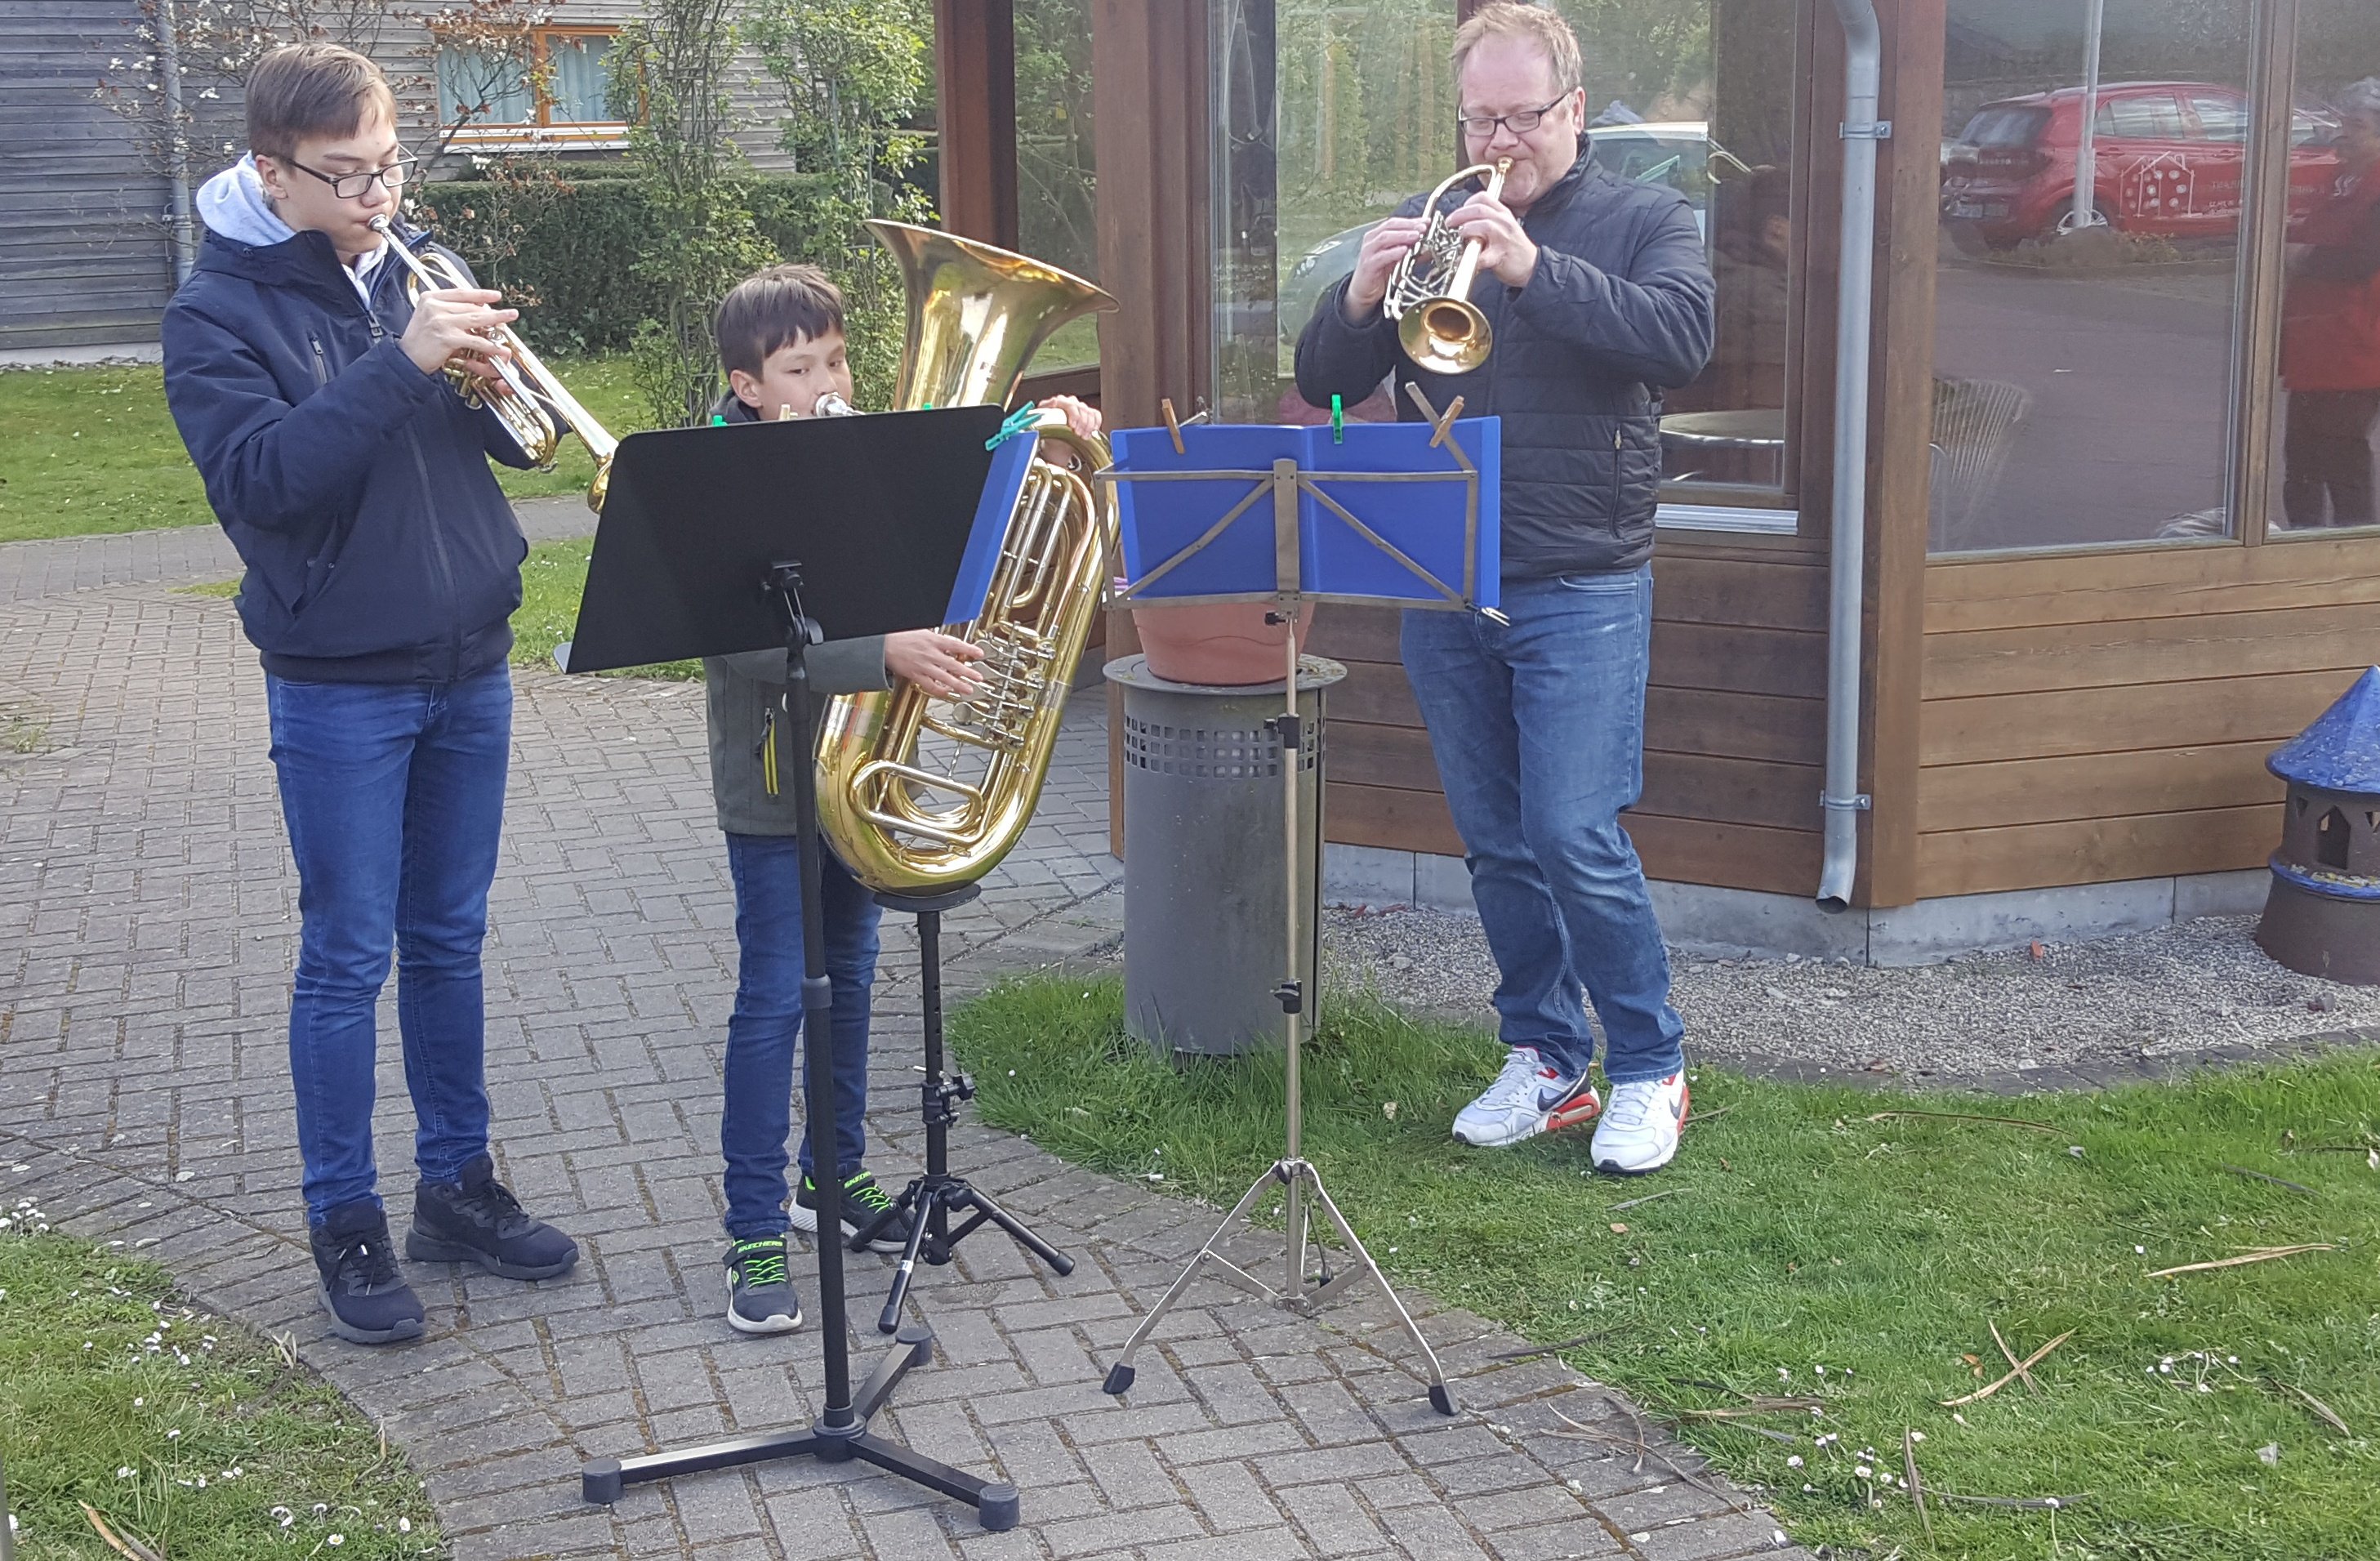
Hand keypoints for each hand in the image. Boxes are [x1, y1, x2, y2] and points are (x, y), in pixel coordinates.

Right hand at [399, 287, 515, 378]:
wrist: (406, 358)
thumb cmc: (420, 341)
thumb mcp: (429, 317)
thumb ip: (448, 310)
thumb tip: (476, 308)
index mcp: (430, 298)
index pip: (460, 292)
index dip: (481, 293)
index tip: (496, 295)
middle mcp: (435, 306)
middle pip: (470, 306)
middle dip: (492, 311)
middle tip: (509, 313)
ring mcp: (441, 321)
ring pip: (475, 318)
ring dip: (496, 319)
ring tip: (510, 317)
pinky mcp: (447, 337)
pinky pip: (474, 340)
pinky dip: (489, 344)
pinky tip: (498, 347)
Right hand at [885, 630, 985, 698]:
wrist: (884, 644)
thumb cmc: (901, 636)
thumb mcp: (923, 632)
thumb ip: (937, 639)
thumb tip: (949, 643)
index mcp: (933, 640)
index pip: (956, 645)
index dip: (969, 650)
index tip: (980, 654)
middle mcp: (930, 654)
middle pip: (953, 664)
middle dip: (968, 672)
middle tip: (979, 677)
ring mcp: (923, 666)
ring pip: (944, 678)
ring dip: (958, 684)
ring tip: (968, 690)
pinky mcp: (915, 675)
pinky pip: (930, 685)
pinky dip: (939, 690)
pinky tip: (947, 693)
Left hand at [1040, 394, 1102, 438]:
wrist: (1053, 438)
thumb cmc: (1046, 429)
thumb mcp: (1041, 420)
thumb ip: (1045, 410)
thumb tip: (1052, 402)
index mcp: (1059, 401)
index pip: (1070, 404)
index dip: (1074, 415)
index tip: (1073, 426)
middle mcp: (1070, 402)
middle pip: (1082, 409)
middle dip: (1082, 423)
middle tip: (1079, 434)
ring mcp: (1079, 407)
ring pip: (1089, 413)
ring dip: (1089, 426)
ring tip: (1084, 436)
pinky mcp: (1087, 413)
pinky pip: (1096, 414)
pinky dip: (1096, 423)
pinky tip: (1092, 430)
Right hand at [1342, 216, 1429, 319]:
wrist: (1365, 291)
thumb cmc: (1380, 273)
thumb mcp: (1399, 259)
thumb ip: (1412, 251)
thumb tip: (1430, 245)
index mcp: (1379, 235)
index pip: (1396, 222)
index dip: (1412, 221)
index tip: (1426, 221)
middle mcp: (1372, 240)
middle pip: (1390, 226)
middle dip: (1408, 226)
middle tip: (1423, 228)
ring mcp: (1369, 251)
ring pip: (1385, 237)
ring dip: (1402, 236)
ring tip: (1416, 236)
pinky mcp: (1368, 265)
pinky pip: (1381, 256)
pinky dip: (1393, 252)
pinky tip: (1404, 251)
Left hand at [1445, 194, 1538, 288]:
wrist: (1531, 266)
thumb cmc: (1513, 248)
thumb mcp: (1504, 226)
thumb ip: (1487, 220)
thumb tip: (1464, 220)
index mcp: (1503, 213)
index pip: (1483, 198)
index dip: (1467, 203)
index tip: (1458, 212)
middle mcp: (1504, 222)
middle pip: (1478, 210)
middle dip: (1459, 215)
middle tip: (1449, 223)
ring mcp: (1503, 238)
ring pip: (1481, 226)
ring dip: (1465, 231)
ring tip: (1460, 238)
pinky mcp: (1500, 256)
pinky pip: (1482, 256)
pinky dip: (1471, 258)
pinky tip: (1467, 260)